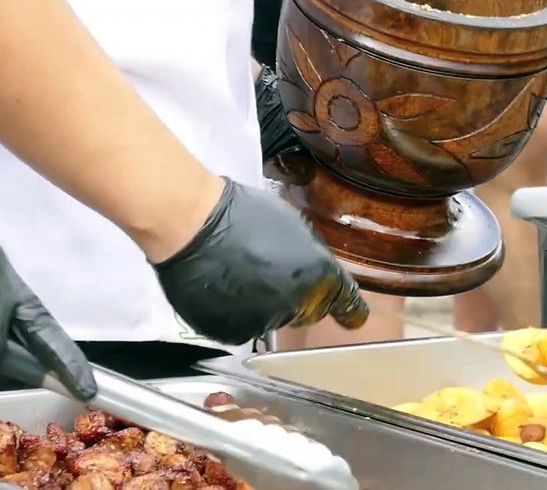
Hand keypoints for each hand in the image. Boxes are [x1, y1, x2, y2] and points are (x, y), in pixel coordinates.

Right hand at [152, 179, 368, 344]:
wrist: (193, 224)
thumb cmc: (241, 213)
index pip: (345, 303)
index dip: (350, 311)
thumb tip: (306, 268)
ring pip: (269, 320)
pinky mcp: (232, 333)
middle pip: (303, 311)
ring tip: (233, 275)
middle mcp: (296, 303)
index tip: (354, 319)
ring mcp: (263, 321)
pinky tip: (219, 289)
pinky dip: (232, 314)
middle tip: (263, 272)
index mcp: (317, 273)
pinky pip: (239, 328)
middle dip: (291, 297)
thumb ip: (307, 254)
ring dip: (258, 305)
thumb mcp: (290, 225)